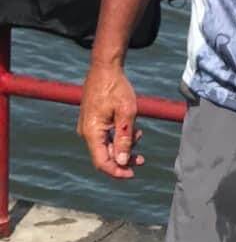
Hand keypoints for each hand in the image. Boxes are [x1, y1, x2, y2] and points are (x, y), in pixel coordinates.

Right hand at [76, 63, 143, 177]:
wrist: (105, 67)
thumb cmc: (116, 87)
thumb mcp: (126, 113)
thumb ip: (124, 138)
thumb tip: (121, 162)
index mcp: (91, 132)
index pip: (102, 162)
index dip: (117, 171)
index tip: (133, 174)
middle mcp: (86, 132)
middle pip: (104, 155)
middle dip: (123, 159)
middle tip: (142, 160)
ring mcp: (88, 126)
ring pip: (106, 145)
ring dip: (123, 146)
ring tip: (140, 135)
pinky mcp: (92, 120)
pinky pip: (105, 135)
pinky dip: (119, 136)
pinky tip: (132, 129)